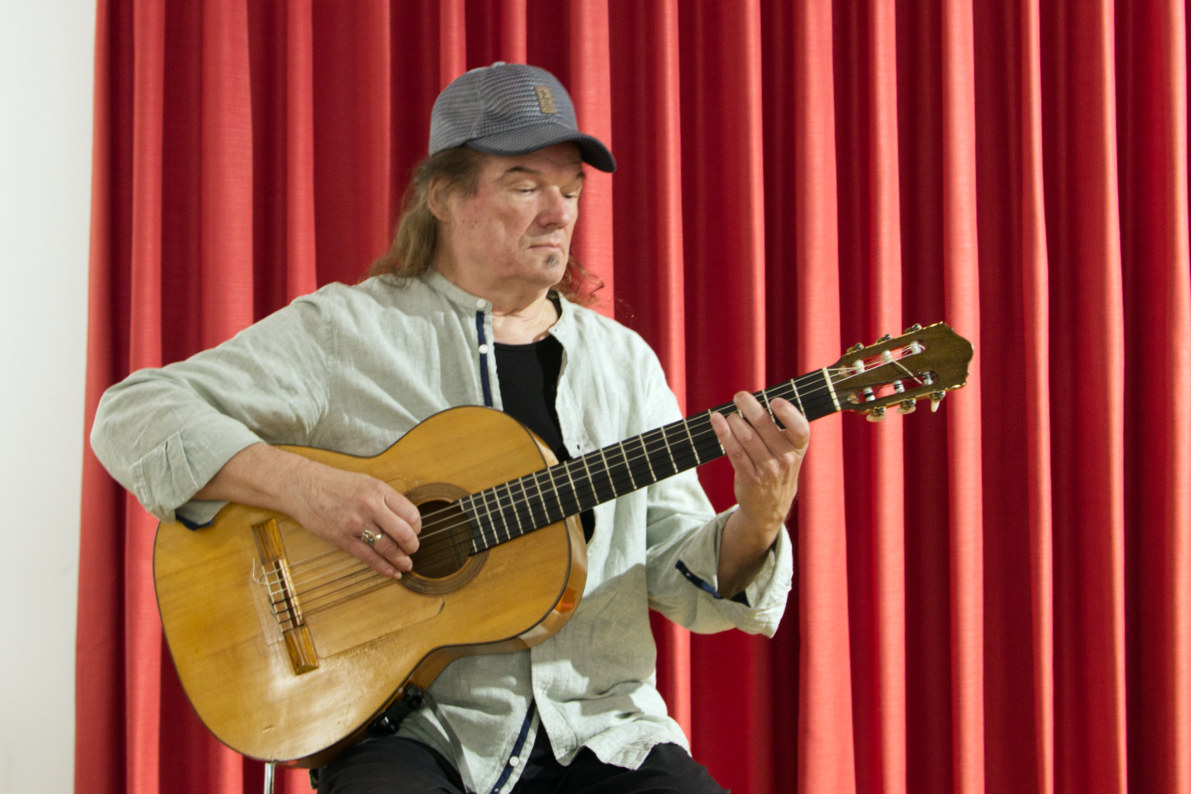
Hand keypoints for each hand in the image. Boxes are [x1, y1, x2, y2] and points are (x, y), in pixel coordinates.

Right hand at [287, 462, 421, 579]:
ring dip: (401, 561)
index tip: (415, 532)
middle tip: (413, 550)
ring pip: (388, 549)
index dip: (417, 527)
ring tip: (406, 564)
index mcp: (379, 491)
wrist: (304, 487)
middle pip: (403, 534)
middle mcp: (370, 507)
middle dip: (412, 547)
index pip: (410, 514)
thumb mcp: (367, 483)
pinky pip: (368, 558)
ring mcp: (355, 525)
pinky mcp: (342, 539)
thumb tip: (406, 520)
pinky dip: (384, 568)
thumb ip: (387, 500)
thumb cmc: (336, 484)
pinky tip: (392, 572)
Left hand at [710, 392, 809, 595]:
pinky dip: (723, 433)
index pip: (800, 429)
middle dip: (750, 407)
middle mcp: (785, 460)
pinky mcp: (749, 478)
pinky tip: (716, 421)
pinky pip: (734, 452)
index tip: (775, 401)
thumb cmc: (777, 469)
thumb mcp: (789, 452)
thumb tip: (754, 400)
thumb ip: (779, 429)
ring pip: (747, 438)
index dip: (789, 413)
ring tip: (728, 413)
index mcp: (798, 448)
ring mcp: (767, 471)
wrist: (769, 508)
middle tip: (739, 396)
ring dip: (734, 421)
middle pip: (766, 427)